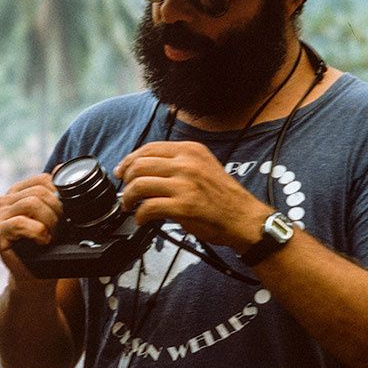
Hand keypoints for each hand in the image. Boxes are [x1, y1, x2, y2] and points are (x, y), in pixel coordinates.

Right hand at [0, 173, 62, 280]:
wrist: (36, 277)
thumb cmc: (47, 248)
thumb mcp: (57, 217)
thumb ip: (56, 192)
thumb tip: (60, 168)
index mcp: (19, 192)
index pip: (44, 180)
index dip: (60, 196)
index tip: (65, 216)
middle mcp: (5, 200)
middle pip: (40, 192)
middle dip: (57, 212)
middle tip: (59, 231)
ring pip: (32, 203)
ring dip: (49, 222)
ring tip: (50, 236)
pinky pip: (20, 223)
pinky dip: (37, 232)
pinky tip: (42, 241)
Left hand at [114, 141, 267, 249]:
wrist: (244, 218)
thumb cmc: (223, 197)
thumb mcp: (203, 166)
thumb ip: (178, 163)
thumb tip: (145, 169)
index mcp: (190, 150)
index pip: (149, 148)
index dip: (130, 160)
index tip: (122, 171)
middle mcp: (187, 163)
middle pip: (140, 165)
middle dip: (126, 180)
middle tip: (125, 192)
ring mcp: (185, 184)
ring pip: (139, 185)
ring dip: (128, 198)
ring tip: (129, 206)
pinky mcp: (183, 206)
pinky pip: (148, 207)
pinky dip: (139, 215)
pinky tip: (141, 219)